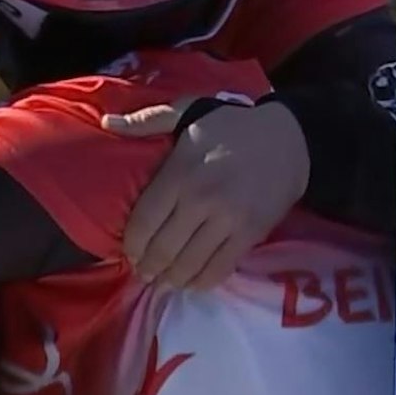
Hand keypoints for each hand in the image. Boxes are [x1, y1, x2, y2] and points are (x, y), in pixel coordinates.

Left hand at [102, 97, 309, 288]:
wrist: (289, 139)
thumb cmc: (230, 125)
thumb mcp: (186, 111)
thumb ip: (146, 121)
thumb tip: (106, 124)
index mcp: (179, 173)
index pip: (143, 222)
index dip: (131, 245)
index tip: (128, 253)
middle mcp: (201, 201)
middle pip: (163, 249)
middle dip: (148, 268)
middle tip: (143, 273)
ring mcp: (228, 220)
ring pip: (190, 265)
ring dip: (172, 280)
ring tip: (164, 281)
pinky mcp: (251, 234)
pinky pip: (220, 269)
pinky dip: (202, 282)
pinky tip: (192, 283)